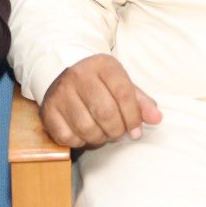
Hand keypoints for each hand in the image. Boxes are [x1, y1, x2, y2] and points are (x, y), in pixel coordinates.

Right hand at [40, 54, 162, 147]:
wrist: (64, 74)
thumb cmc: (100, 84)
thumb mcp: (121, 84)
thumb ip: (141, 102)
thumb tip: (157, 119)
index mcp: (102, 65)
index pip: (123, 94)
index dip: (133, 117)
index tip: (136, 131)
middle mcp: (78, 75)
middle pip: (105, 113)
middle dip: (117, 130)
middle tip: (118, 132)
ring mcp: (60, 93)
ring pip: (86, 128)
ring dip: (99, 138)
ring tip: (103, 133)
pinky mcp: (48, 110)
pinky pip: (68, 137)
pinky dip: (80, 141)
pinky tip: (85, 133)